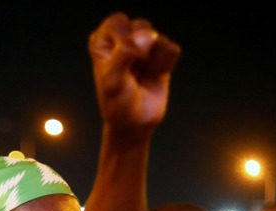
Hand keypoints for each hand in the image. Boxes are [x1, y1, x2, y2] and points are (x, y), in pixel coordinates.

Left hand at [89, 12, 180, 131]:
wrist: (134, 124)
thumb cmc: (117, 104)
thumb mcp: (113, 81)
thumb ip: (125, 55)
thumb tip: (148, 35)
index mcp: (102, 42)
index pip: (117, 21)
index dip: (124, 39)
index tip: (122, 61)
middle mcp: (122, 40)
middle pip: (141, 24)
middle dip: (141, 49)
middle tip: (135, 69)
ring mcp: (143, 46)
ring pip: (159, 37)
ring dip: (153, 60)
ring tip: (143, 75)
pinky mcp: (160, 55)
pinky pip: (172, 48)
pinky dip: (165, 65)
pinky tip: (155, 75)